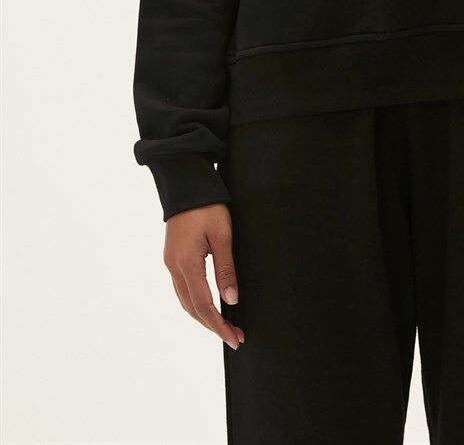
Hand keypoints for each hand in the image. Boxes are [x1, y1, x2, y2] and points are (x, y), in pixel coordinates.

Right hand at [162, 204, 245, 349]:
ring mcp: (170, 263)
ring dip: (204, 316)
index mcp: (186, 263)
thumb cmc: (207, 206)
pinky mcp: (172, 258)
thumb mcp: (222, 235)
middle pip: (192, 308)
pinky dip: (196, 303)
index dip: (218, 325)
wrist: (186, 184)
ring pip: (185, 301)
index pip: (203, 304)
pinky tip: (209, 306)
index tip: (234, 338)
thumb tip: (231, 300)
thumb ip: (226, 268)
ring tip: (225, 326)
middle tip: (234, 337)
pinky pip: (182, 289)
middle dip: (213, 325)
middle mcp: (174, 267)